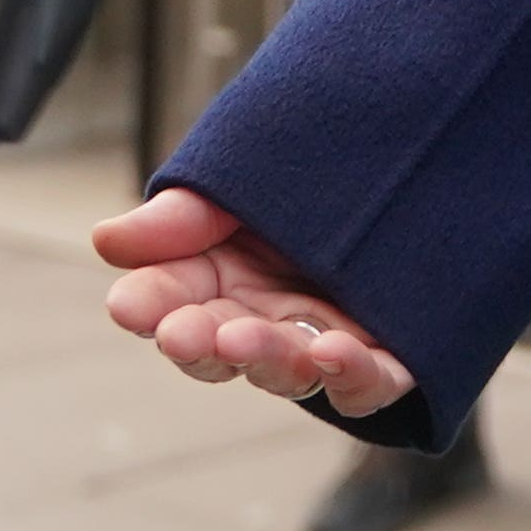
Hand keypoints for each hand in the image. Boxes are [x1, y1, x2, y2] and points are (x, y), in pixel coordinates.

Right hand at [94, 185, 422, 417]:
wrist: (424, 147)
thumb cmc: (317, 178)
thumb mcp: (242, 183)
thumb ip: (183, 215)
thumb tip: (106, 241)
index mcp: (223, 279)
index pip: (172, 305)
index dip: (150, 308)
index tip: (130, 306)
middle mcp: (269, 320)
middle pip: (223, 348)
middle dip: (200, 341)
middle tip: (184, 330)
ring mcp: (325, 339)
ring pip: (288, 369)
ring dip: (263, 359)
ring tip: (243, 339)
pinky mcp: (387, 356)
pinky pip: (367, 383)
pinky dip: (348, 376)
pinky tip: (329, 351)